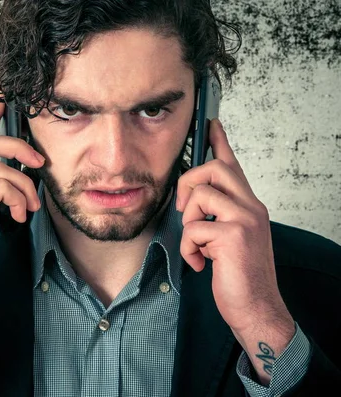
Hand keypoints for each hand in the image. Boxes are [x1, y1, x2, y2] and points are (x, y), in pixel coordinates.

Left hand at [176, 119, 293, 382]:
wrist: (256, 308)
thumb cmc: (239, 275)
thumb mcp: (227, 239)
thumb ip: (216, 216)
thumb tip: (191, 200)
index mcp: (249, 205)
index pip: (233, 165)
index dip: (219, 142)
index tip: (209, 123)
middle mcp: (251, 207)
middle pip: (214, 168)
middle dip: (188, 182)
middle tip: (184, 210)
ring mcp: (245, 219)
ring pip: (200, 195)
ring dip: (187, 224)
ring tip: (196, 246)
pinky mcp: (234, 236)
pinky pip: (193, 228)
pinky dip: (188, 249)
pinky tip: (201, 263)